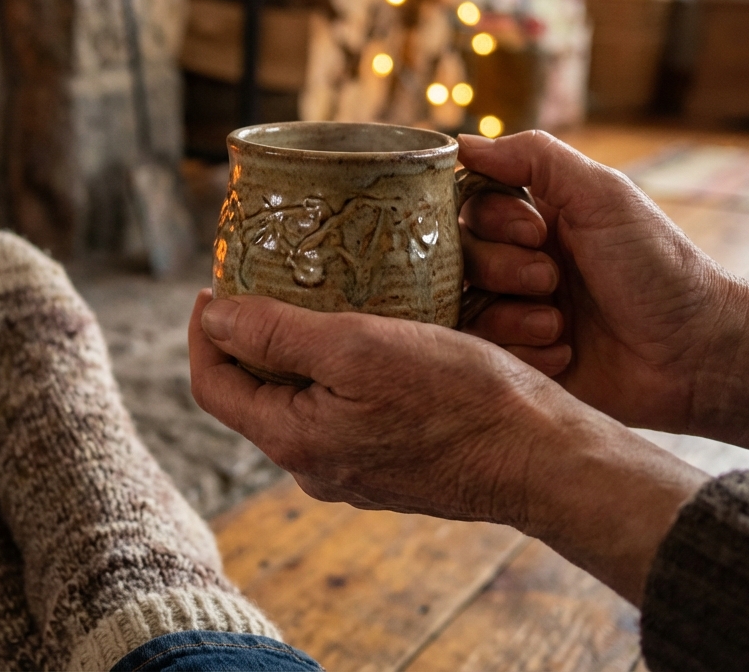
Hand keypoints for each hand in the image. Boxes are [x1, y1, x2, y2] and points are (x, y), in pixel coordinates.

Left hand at [188, 290, 706, 605]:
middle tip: (264, 280)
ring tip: (315, 298)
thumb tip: (213, 315)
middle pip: (254, 393)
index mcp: (294, 442)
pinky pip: (343, 410)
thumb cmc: (459, 398)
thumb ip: (277, 335)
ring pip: (302, 399)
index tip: (214, 283)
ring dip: (297, 350)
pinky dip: (338, 370)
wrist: (544, 457)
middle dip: (250, 336)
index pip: (213, 385)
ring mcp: (354, 467)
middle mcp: (316, 465)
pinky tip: (366, 334)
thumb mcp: (359, 349)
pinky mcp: (390, 462)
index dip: (204, 331)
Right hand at [458, 131, 748, 465]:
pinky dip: (524, 351)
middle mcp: (519, 261)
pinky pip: (485, 353)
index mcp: (536, 218)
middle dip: (503, 269)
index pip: (470, 204)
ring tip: (559, 323)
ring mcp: (518, 312)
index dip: (491, 218)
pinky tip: (564, 351)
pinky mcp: (521, 360)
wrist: (697, 351)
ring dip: (511, 314)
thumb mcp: (601, 195)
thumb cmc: (658, 265)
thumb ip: (532, 157)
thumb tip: (459, 141)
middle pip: (459, 256)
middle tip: (552, 279)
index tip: (535, 230)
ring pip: (464, 306)